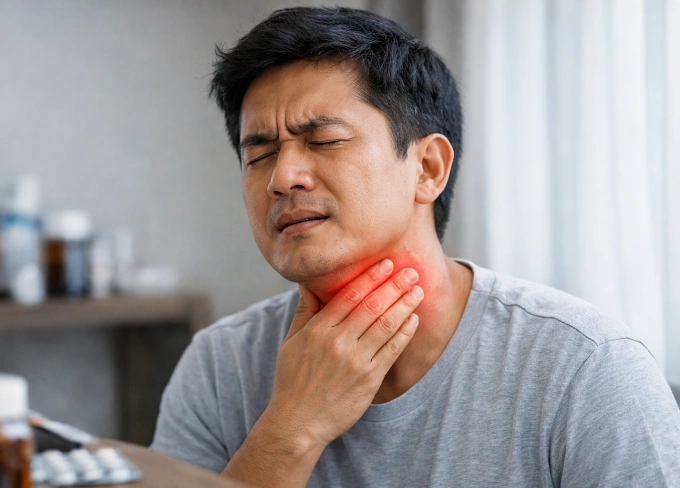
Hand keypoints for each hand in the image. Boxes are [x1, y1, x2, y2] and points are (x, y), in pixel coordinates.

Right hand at [264, 258, 423, 448]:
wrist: (298, 423)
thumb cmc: (292, 381)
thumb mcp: (291, 343)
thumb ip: (305, 312)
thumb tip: (308, 284)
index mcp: (319, 330)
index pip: (350, 295)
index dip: (370, 277)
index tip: (386, 264)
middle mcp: (339, 343)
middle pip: (372, 306)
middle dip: (394, 286)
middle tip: (411, 271)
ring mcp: (356, 362)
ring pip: (386, 325)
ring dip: (405, 305)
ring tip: (417, 290)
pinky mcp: (370, 380)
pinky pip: (392, 351)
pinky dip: (405, 333)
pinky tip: (413, 319)